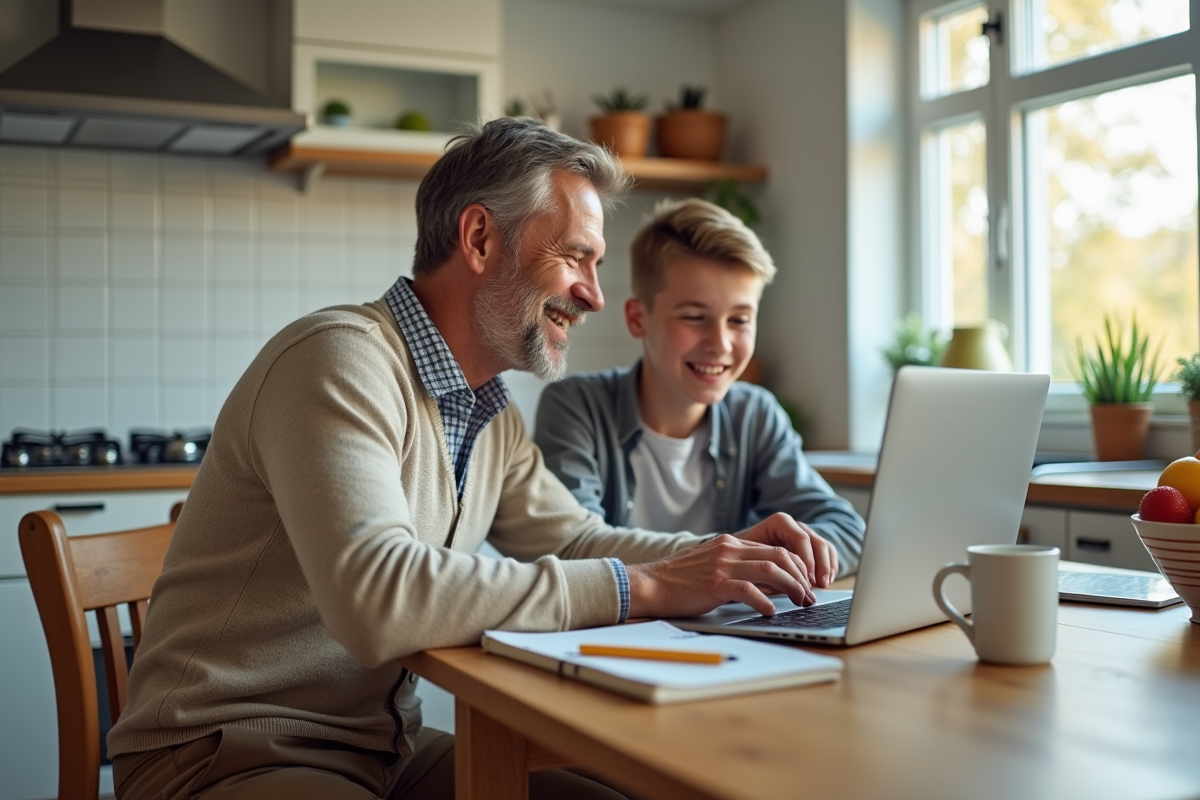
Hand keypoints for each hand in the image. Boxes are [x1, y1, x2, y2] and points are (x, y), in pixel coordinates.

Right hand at [625, 533, 816, 619]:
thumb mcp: (711, 566)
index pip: (775, 550)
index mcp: (730, 543)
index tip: (805, 584)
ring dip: (792, 587)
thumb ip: (736, 568)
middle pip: (779, 557)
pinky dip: (764, 601)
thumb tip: (766, 585)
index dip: (797, 567)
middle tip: (809, 596)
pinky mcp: (714, 584)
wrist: (649, 583)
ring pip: (770, 571)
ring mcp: (722, 566)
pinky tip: (770, 612)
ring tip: (800, 603)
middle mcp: (729, 550)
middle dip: (801, 577)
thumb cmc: (678, 581)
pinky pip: (748, 590)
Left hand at [734, 512, 838, 589]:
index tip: (806, 578)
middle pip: (815, 541)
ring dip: (826, 566)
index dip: (807, 559)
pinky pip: (827, 553)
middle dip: (819, 564)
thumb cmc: (742, 555)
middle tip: (817, 584)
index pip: (800, 538)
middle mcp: (794, 526)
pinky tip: (825, 582)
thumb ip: (765, 565)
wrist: (740, 554)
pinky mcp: (810, 547)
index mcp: (779, 523)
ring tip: (823, 585)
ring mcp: (804, 535)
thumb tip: (782, 583)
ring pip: (823, 546)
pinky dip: (829, 566)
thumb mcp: (749, 558)